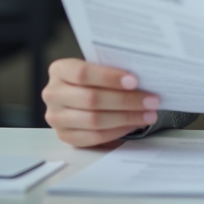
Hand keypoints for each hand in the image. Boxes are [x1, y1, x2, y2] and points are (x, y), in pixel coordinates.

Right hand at [43, 58, 160, 147]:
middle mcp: (53, 94)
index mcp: (59, 70)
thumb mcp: (95, 66)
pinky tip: (133, 124)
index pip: (83, 73)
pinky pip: (94, 137)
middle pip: (91, 99)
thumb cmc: (91, 78)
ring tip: (148, 114)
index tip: (134, 81)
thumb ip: (110, 70)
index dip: (109, 78)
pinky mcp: (65, 136)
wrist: (75, 93)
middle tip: (151, 100)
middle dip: (126, 101)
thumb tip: (143, 77)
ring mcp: (56, 117)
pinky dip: (117, 131)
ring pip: (94, 120)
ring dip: (126, 118)